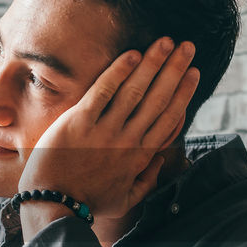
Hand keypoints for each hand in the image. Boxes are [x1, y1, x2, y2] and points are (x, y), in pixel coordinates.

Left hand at [17, 36, 198, 219]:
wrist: (52, 205)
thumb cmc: (86, 204)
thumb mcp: (123, 200)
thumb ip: (145, 182)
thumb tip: (160, 161)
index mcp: (140, 157)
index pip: (169, 118)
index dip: (183, 93)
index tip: (193, 73)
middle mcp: (127, 140)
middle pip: (158, 98)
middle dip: (175, 69)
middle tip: (187, 46)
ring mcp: (103, 131)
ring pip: (135, 91)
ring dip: (153, 63)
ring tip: (166, 41)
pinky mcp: (78, 123)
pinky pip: (103, 92)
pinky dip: (118, 71)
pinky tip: (132, 53)